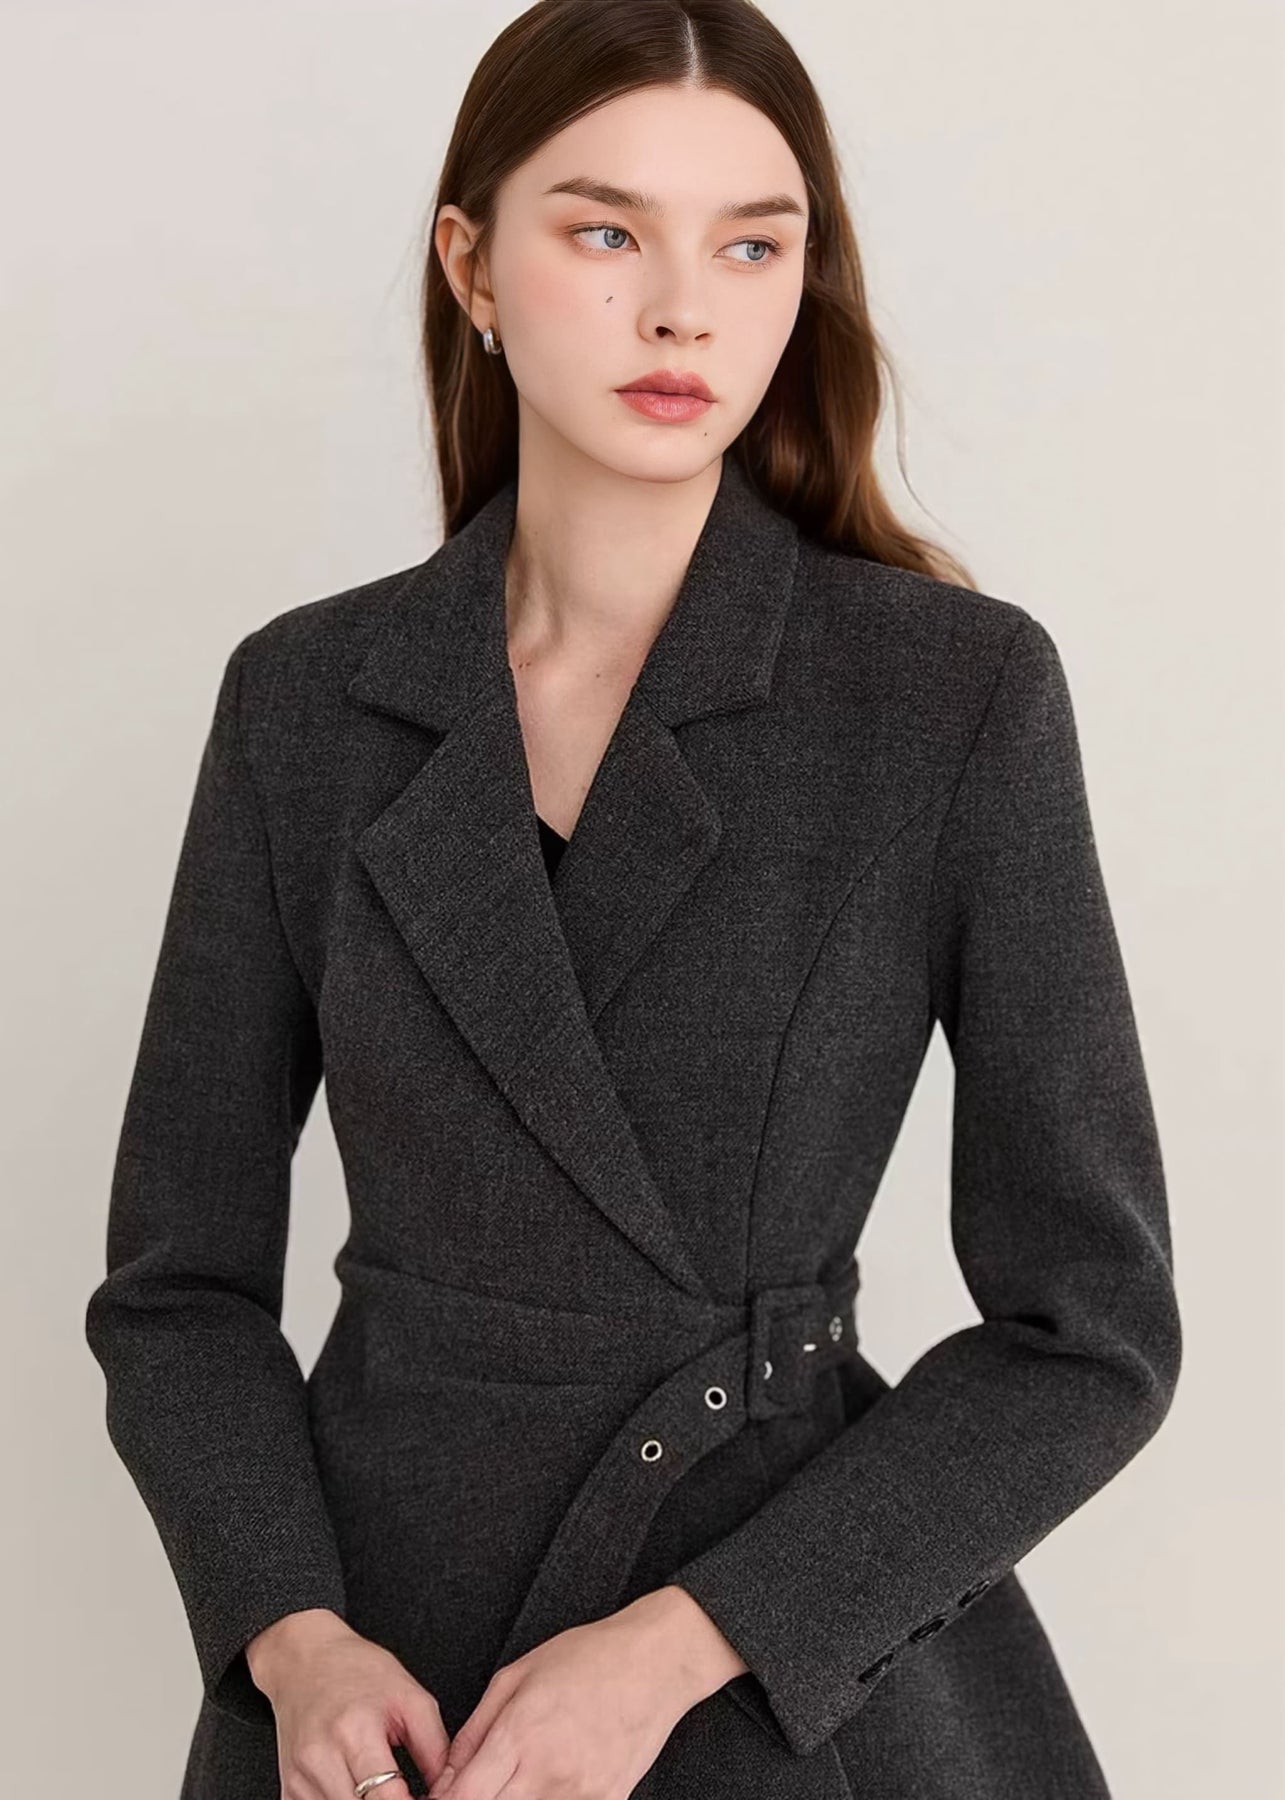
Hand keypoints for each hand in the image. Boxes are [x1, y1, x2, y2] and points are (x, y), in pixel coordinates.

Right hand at [247, 1608, 451, 1798]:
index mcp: (355, 1731)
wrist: (304, 1661)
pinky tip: (358, 1794)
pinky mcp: (288, 1790)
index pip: (386, 1797)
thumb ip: (435, 1748)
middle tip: (405, 1792)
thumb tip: (449, 1790)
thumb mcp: (410, 1697)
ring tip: (384, 1792)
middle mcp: (321, 1758)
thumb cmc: (359, 1671)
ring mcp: (299, 1778)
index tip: (426, 1799)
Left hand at [427, 1586, 745, 1799]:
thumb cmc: (587, 1658)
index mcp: (519, 1736)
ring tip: (516, 1781)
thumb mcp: (517, 1675)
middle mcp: (547, 1772)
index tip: (440, 1799)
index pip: (464, 1798)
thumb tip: (446, 1775)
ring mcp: (580, 1794)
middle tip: (477, 1791)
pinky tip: (544, 1785)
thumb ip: (475, 1731)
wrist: (655, 1664)